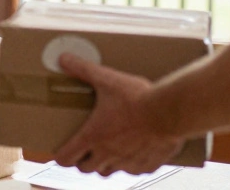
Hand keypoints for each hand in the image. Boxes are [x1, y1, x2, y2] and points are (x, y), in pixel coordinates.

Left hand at [52, 54, 182, 176]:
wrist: (169, 112)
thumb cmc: (137, 97)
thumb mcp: (107, 79)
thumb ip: (83, 69)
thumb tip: (64, 58)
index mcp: (93, 136)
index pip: (67, 157)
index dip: (61, 156)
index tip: (60, 151)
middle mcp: (108, 154)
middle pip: (86, 168)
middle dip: (82, 161)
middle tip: (84, 150)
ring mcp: (128, 162)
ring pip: (109, 172)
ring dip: (105, 164)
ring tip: (107, 152)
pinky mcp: (148, 164)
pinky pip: (134, 171)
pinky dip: (130, 165)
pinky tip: (133, 153)